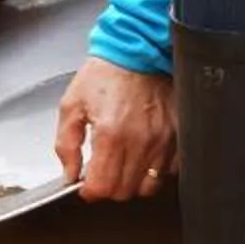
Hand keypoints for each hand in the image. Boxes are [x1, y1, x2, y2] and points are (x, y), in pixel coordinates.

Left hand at [55, 58, 175, 201]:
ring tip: (122, 165)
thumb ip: (66, 144)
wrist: (137, 50)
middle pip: (124, 191)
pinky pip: (168, 172)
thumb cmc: (105, 73)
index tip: (86, 187)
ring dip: (131, 182)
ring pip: (147, 187)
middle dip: (108, 187)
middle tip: (102, 172)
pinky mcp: (178, 137)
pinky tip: (142, 157)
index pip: (102, 187)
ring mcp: (162, 140)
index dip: (90, 192)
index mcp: (110, 134)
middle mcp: (139, 141)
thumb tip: (69, 173)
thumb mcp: (72, 105)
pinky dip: (154, 171)